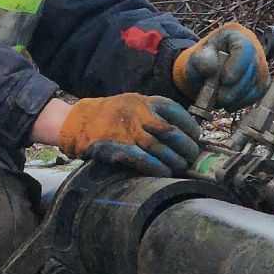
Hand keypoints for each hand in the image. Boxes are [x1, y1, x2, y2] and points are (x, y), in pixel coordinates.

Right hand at [57, 94, 201, 176]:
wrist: (78, 122)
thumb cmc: (111, 115)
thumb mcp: (133, 103)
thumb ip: (155, 113)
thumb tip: (183, 132)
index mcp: (144, 101)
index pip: (176, 112)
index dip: (190, 127)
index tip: (195, 137)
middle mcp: (138, 114)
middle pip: (171, 132)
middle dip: (185, 147)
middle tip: (191, 156)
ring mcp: (128, 131)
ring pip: (160, 148)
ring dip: (174, 160)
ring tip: (181, 166)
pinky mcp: (119, 148)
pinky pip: (143, 160)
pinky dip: (157, 167)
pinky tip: (165, 172)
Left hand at [173, 22, 269, 110]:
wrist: (207, 72)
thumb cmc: (202, 62)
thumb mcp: (195, 58)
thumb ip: (201, 60)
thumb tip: (213, 68)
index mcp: (237, 36)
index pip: (245, 49)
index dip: (237, 66)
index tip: (224, 80)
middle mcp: (254, 48)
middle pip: (253, 69)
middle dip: (235, 88)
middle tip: (219, 98)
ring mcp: (261, 65)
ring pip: (257, 84)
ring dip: (238, 97)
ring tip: (220, 100)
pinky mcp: (262, 81)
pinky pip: (258, 94)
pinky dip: (243, 102)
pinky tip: (229, 103)